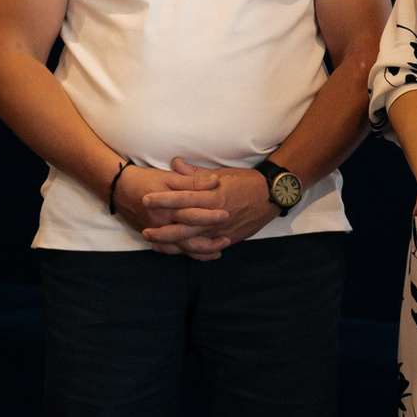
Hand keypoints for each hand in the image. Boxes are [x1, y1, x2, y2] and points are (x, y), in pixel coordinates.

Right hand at [112, 161, 226, 255]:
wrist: (118, 188)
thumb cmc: (145, 179)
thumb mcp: (169, 177)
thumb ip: (192, 181)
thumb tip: (215, 181)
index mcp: (167, 206)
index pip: (192, 213)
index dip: (209, 215)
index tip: (227, 214)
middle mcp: (161, 222)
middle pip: (187, 236)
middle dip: (208, 240)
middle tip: (227, 239)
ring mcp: (156, 232)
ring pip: (180, 247)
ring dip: (200, 251)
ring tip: (219, 251)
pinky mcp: (153, 236)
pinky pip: (170, 250)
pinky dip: (185, 254)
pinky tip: (199, 255)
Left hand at [136, 158, 275, 257]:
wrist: (272, 195)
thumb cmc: (247, 181)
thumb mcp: (222, 173)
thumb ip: (196, 173)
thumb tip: (175, 164)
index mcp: (213, 196)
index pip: (182, 198)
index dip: (163, 199)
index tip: (145, 199)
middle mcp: (215, 215)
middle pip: (183, 225)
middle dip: (162, 229)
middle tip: (145, 229)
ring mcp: (221, 230)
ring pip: (192, 241)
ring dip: (172, 244)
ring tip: (155, 245)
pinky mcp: (228, 239)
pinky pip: (207, 248)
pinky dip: (192, 252)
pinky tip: (179, 252)